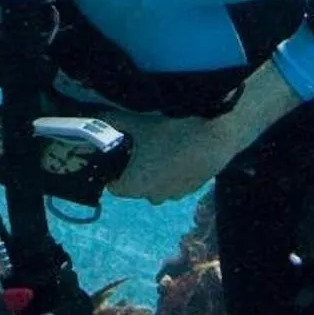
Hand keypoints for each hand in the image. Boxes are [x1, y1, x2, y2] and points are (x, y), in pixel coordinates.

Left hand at [103, 115, 233, 203]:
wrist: (214, 138)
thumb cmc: (171, 133)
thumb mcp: (137, 123)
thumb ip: (113, 122)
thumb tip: (98, 118)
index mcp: (135, 185)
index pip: (114, 189)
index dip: (112, 174)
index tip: (116, 158)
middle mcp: (154, 195)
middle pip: (135, 188)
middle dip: (133, 173)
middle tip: (136, 150)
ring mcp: (175, 194)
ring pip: (156, 188)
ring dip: (153, 175)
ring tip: (158, 151)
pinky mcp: (192, 189)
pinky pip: (174, 185)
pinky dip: (171, 174)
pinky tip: (176, 154)